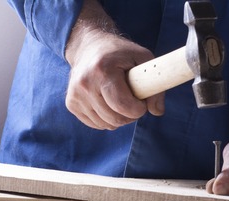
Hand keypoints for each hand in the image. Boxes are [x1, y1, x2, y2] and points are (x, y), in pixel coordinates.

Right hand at [65, 0, 163, 129]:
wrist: (88, 46)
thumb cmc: (119, 53)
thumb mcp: (142, 57)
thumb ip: (155, 84)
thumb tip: (158, 111)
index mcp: (102, 70)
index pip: (123, 105)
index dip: (139, 109)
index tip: (141, 101)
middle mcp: (85, 83)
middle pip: (116, 119)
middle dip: (130, 115)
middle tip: (133, 101)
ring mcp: (75, 95)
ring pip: (107, 125)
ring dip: (119, 118)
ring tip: (121, 100)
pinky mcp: (71, 104)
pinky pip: (96, 124)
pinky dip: (107, 119)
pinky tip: (108, 103)